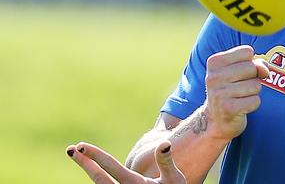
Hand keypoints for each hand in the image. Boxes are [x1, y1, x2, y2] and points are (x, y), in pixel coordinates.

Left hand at [66, 141, 184, 182]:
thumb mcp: (174, 178)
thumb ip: (166, 161)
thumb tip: (164, 143)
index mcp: (135, 183)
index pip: (110, 166)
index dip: (95, 155)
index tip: (80, 146)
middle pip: (98, 178)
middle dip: (85, 163)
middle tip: (72, 150)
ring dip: (90, 171)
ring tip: (82, 159)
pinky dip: (99, 179)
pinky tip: (94, 172)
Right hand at [204, 45, 268, 139]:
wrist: (215, 119)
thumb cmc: (230, 90)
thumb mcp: (239, 71)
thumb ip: (256, 64)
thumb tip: (265, 71)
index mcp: (214, 62)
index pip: (247, 51)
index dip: (250, 62)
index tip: (240, 73)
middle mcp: (214, 76)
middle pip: (252, 68)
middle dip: (253, 78)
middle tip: (239, 87)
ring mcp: (219, 93)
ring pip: (256, 85)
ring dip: (253, 92)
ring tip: (239, 97)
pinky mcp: (228, 109)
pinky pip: (255, 101)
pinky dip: (253, 104)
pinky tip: (241, 107)